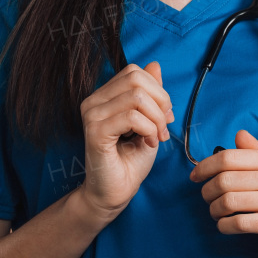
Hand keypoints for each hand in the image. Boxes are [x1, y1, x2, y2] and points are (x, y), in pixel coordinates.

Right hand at [79, 61, 174, 217]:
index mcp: (104, 96)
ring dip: (157, 119)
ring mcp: (91, 115)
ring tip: (157, 138)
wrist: (116, 192)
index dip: (158, 91)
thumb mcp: (149, 121)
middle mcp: (93, 102)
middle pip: (136, 79)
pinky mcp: (95, 132)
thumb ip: (151, 94)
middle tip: (164, 127)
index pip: (135, 72)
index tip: (165, 116)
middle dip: (160, 102)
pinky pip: (132, 118)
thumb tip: (154, 65)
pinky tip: (148, 144)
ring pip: (137, 98)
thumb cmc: (131, 159)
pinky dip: (149, 130)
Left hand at [189, 129, 257, 254]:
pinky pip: (239, 223)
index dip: (205, 167)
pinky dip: (224, 226)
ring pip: (229, 202)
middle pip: (225, 181)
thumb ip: (254, 152)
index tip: (194, 177)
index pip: (228, 158)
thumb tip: (239, 134)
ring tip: (216, 213)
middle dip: (207, 192)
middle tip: (207, 199)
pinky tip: (224, 225)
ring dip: (214, 210)